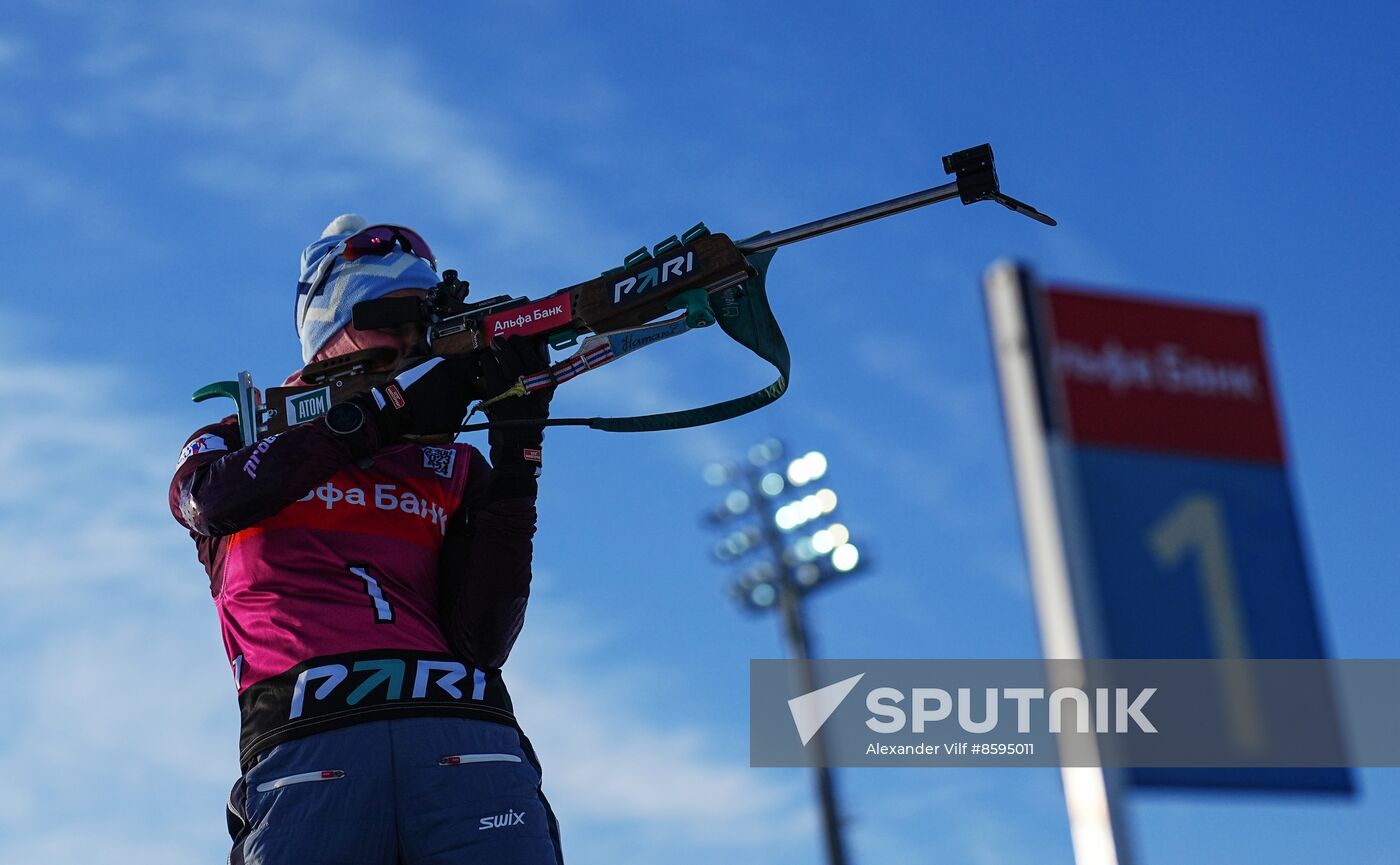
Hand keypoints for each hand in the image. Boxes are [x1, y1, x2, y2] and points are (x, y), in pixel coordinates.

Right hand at [369, 349, 479, 437]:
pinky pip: (458, 415)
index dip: (474, 364)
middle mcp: (461, 385)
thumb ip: (422, 347)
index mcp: (454, 368)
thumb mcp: (411, 359)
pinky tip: (436, 410)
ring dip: (457, 399)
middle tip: (450, 386)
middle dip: (466, 383)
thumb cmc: (403, 383)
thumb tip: (426, 339)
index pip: (476, 362)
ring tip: (438, 399)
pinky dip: (450, 413)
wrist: (396, 408)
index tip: (471, 366)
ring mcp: (459, 404)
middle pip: (474, 383)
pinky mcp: (456, 420)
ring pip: (465, 400)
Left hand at [482, 336, 552, 473]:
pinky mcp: (500, 395)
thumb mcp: (543, 399)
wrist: (519, 445)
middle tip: (503, 340)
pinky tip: (485, 359)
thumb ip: (542, 377)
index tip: (522, 339)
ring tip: (494, 344)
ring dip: (498, 348)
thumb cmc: (530, 421)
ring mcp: (518, 389)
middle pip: (523, 353)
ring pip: (507, 359)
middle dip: (512, 342)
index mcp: (548, 385)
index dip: (529, 343)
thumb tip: (538, 349)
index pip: (541, 356)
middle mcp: (535, 385)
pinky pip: (492, 370)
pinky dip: (487, 362)